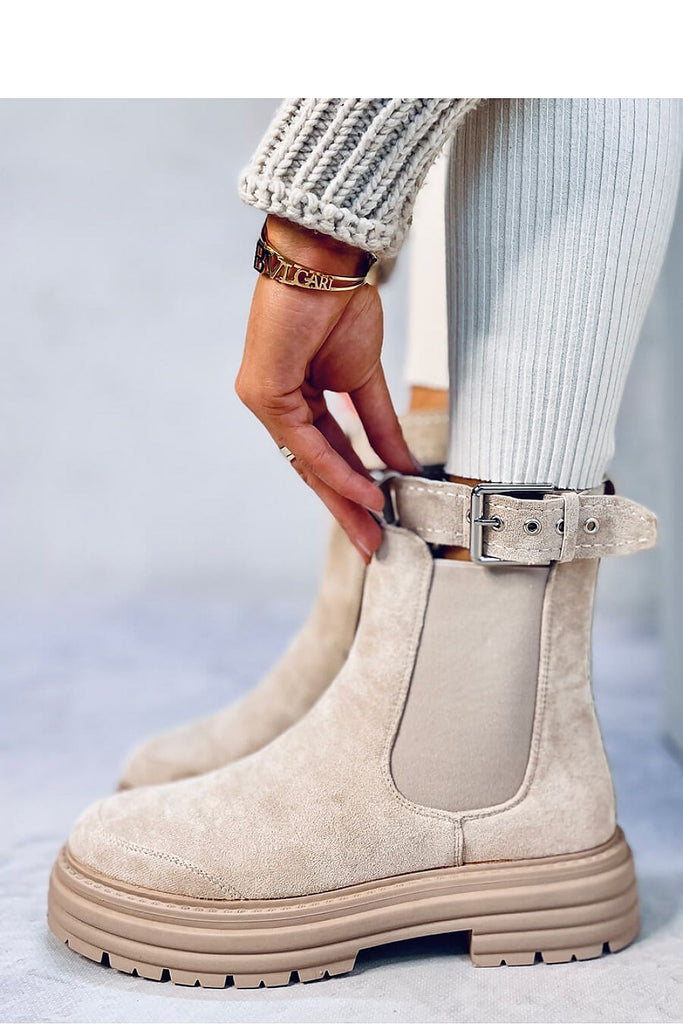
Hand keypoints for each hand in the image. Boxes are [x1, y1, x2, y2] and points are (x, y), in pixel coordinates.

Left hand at [235, 217, 419, 561]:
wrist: (327, 262)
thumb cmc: (339, 306)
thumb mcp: (366, 379)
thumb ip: (380, 426)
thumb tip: (402, 464)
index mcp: (298, 398)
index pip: (328, 453)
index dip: (354, 485)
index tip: (381, 515)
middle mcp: (277, 403)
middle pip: (315, 467)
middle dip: (346, 508)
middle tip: (372, 544)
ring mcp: (265, 400)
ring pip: (309, 461)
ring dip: (343, 497)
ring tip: (372, 529)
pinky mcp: (263, 393)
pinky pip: (305, 442)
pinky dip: (336, 467)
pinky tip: (362, 491)